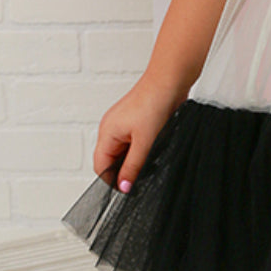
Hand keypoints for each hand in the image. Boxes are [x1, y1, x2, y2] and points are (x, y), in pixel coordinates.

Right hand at [93, 77, 184, 191]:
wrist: (170, 81)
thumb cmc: (154, 103)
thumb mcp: (144, 142)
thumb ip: (133, 166)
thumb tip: (124, 186)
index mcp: (106, 132)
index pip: (101, 166)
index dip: (113, 180)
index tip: (129, 190)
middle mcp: (111, 128)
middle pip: (112, 160)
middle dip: (125, 170)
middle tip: (143, 178)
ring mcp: (124, 124)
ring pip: (125, 152)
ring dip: (136, 160)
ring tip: (151, 161)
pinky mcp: (137, 121)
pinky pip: (134, 142)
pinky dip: (142, 150)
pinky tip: (155, 150)